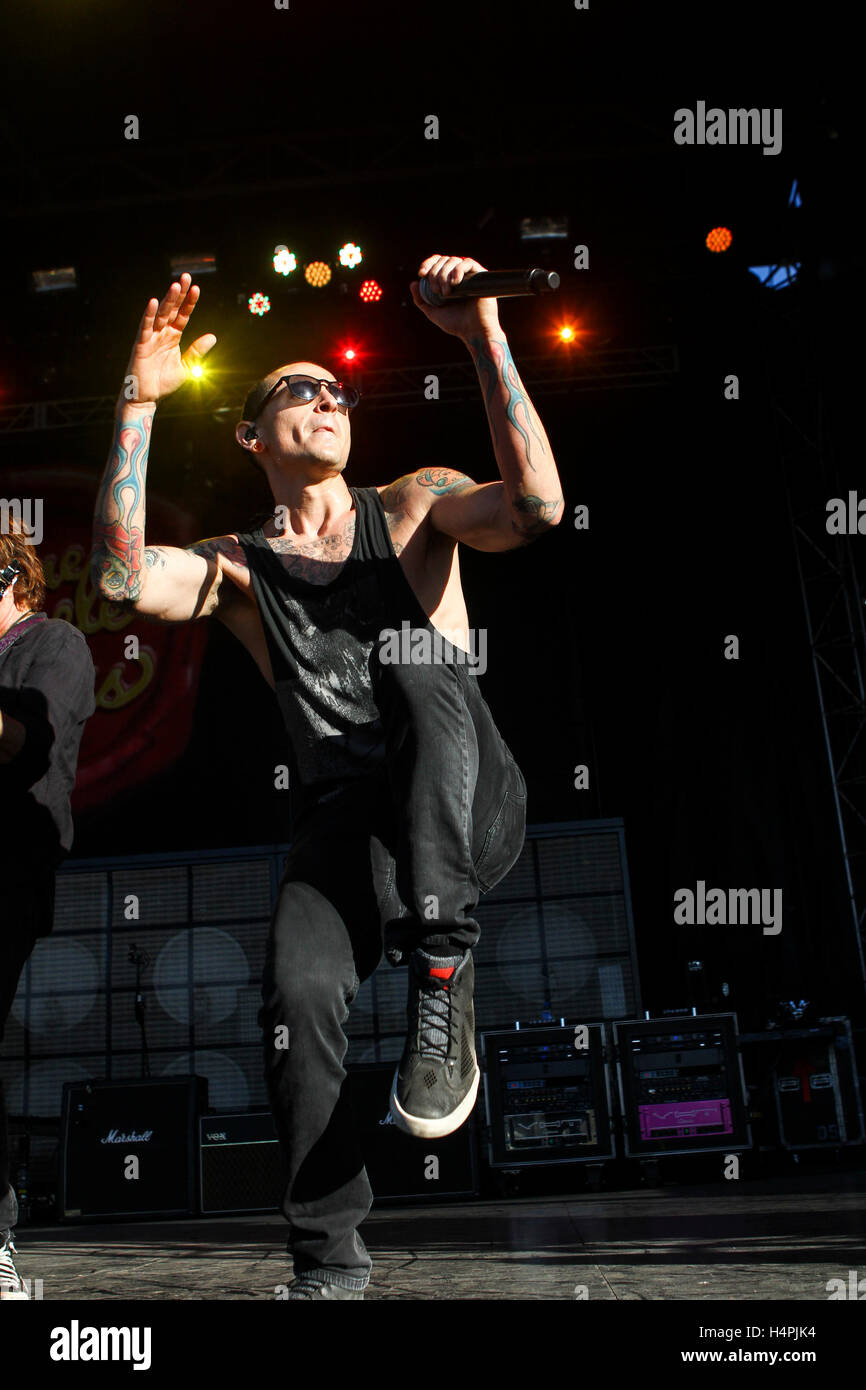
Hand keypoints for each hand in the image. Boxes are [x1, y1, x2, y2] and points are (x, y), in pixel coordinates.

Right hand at [122, 273, 216, 404]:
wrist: (148, 398)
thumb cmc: (163, 383)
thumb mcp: (187, 368)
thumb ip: (197, 351)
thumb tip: (212, 337)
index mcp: (173, 337)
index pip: (182, 315)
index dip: (189, 302)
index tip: (197, 288)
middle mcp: (162, 333)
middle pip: (172, 309)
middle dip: (179, 294)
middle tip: (186, 277)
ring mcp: (151, 338)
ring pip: (160, 314)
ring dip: (168, 300)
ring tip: (176, 285)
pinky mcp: (141, 345)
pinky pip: (145, 327)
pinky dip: (148, 315)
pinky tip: (154, 302)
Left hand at [409, 255, 501, 340]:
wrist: (474, 332)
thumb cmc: (456, 324)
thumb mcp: (433, 312)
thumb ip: (421, 300)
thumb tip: (413, 282)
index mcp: (448, 280)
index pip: (437, 262)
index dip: (428, 264)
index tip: (422, 274)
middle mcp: (459, 275)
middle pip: (443, 260)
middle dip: (435, 273)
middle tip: (436, 291)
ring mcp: (469, 275)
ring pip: (454, 260)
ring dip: (445, 274)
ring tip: (446, 293)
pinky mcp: (480, 276)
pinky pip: (468, 263)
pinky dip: (458, 270)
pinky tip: (454, 283)